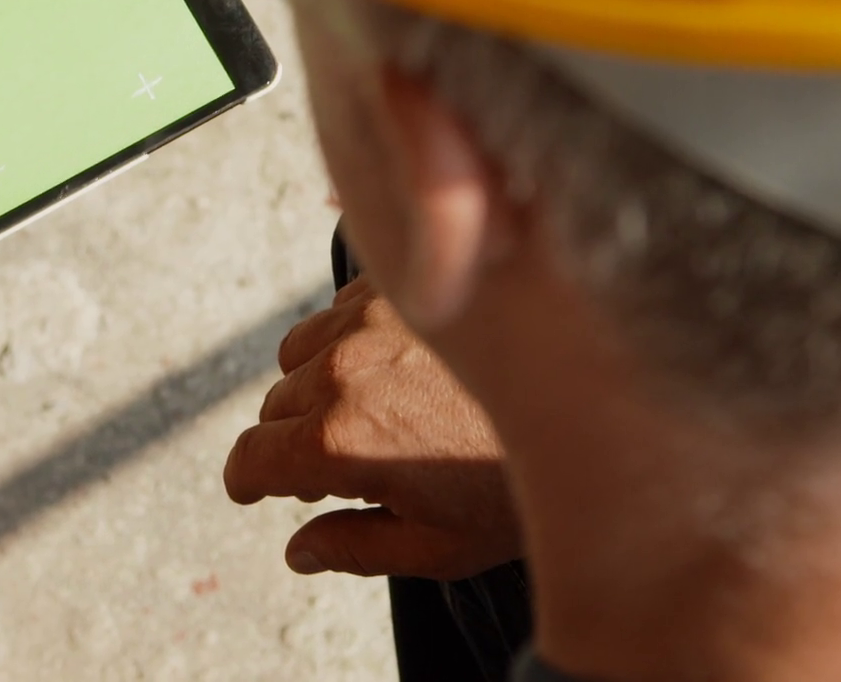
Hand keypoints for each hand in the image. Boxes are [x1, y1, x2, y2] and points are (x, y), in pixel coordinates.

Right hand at [224, 279, 521, 579]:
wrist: (594, 405)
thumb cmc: (521, 483)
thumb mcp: (439, 545)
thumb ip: (353, 548)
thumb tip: (298, 551)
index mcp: (340, 441)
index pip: (250, 458)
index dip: (247, 482)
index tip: (253, 489)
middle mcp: (342, 370)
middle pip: (275, 406)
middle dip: (293, 438)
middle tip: (341, 463)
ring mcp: (369, 320)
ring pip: (299, 354)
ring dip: (316, 382)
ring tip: (371, 409)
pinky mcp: (397, 289)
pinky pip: (339, 312)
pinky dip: (350, 340)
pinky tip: (398, 366)